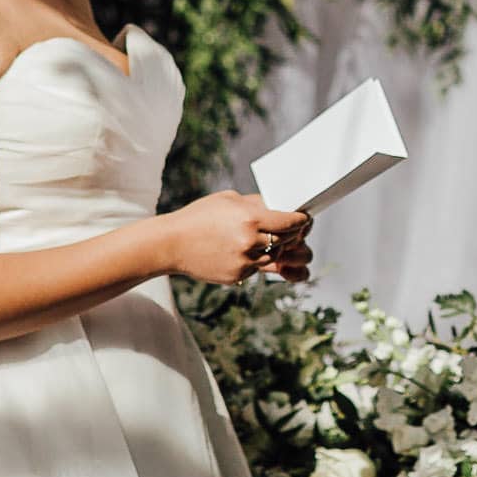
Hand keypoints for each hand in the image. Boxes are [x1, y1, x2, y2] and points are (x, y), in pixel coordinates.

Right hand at [167, 191, 310, 284]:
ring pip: (274, 257)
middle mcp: (250, 242)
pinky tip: (242, 250)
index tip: (305, 220)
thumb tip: (279, 207)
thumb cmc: (199, 216)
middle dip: (291, 235)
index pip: (290, 222)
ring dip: (275, 249)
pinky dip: (255, 260)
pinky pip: (256, 268)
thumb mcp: (229, 200)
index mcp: (251, 219)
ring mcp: (244, 262)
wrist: (172, 244)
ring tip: (264, 239)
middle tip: (292, 230)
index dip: (301, 221)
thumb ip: (257, 204)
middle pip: (286, 241)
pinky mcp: (237, 276)